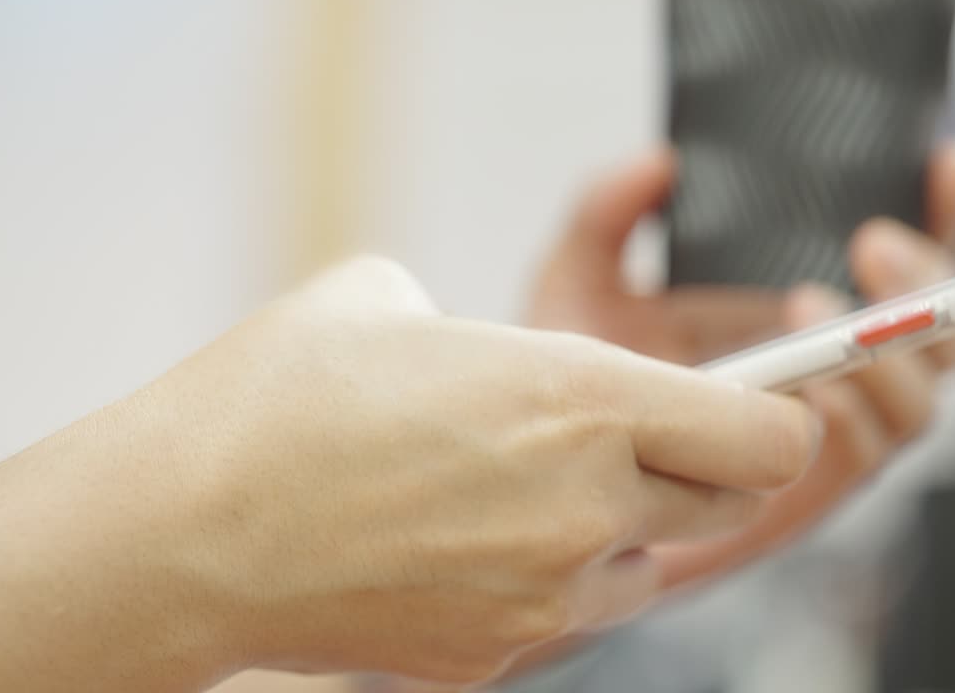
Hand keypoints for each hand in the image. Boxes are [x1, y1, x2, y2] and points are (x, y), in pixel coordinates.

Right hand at [0, 257, 820, 692]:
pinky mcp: (496, 653)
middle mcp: (584, 507)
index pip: (770, 436)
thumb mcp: (390, 300)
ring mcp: (543, 595)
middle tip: (626, 432)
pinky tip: (466, 535)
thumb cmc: (278, 396)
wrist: (182, 529)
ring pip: (647, 565)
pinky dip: (549, 572)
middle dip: (696, 466)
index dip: (771, 414)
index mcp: (578, 399)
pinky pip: (568, 608)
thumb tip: (509, 363)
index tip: (744, 399)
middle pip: (725, 506)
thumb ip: (492, 334)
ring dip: (618, 526)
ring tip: (519, 485)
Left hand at [530, 142, 954, 591]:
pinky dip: (851, 416)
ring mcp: (824, 436)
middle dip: (928, 285)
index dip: (943, 218)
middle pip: (943, 335)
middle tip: (871, 243)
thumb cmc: (576, 383)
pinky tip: (807, 388)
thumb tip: (659, 161)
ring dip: (886, 352)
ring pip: (918, 400)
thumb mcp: (580, 280)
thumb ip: (608, 211)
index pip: (903, 269)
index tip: (943, 163)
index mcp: (804, 318)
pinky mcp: (803, 492)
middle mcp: (834, 375)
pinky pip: (865, 456)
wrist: (545, 477)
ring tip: (807, 305)